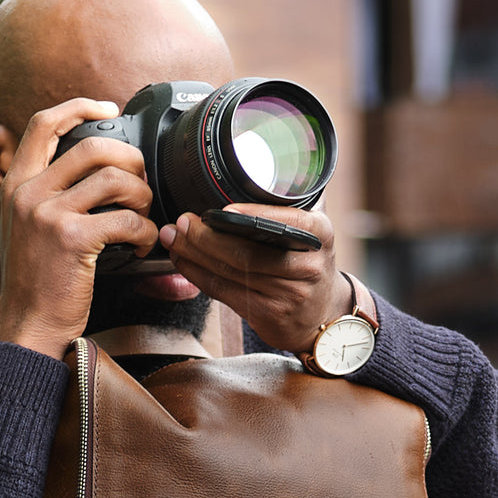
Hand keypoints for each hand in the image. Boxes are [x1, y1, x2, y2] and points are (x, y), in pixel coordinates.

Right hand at [0, 99, 159, 358]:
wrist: (26, 325)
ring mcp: (48, 214)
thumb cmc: (35, 281)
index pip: (44, 123)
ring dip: (142, 197)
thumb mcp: (25, 227)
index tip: (109, 108)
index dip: (80, 107)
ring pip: (116, 179)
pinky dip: (146, 234)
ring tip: (142, 219)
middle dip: (130, 160)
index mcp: (16, 183)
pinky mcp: (72, 239)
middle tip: (141, 182)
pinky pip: (127, 220)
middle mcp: (28, 192)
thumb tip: (91, 168)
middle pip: (93, 146)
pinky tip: (142, 247)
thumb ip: (46, 193)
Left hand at [158, 203, 348, 352]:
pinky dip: (198, 274)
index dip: (248, 218)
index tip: (220, 211)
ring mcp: (288, 294)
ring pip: (230, 272)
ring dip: (195, 254)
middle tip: (182, 221)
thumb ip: (285, 210)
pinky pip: (224, 291)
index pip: (281, 224)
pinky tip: (182, 260)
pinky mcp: (268, 315)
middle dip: (206, 237)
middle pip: (247, 252)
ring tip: (174, 237)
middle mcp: (307, 265)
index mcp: (319, 233)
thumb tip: (235, 183)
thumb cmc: (307, 262)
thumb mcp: (311, 232)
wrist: (322, 312)